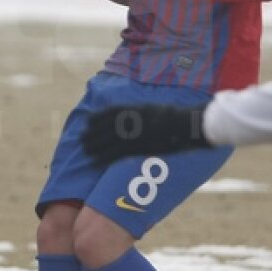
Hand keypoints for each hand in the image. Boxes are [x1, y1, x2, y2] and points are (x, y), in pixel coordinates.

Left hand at [83, 105, 209, 163]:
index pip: (110, 113)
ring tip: (85, 151)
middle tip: (81, 139)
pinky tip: (94, 162)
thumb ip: (141, 111)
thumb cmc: (176, 116)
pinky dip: (104, 159)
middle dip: (93, 134)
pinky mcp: (139, 148)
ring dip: (95, 146)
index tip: (87, 121)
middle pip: (106, 128)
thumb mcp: (155, 108)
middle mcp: (131, 121)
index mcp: (135, 109)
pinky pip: (117, 155)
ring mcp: (135, 135)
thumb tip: (132, 115)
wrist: (189, 125)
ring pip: (108, 141)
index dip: (97, 118)